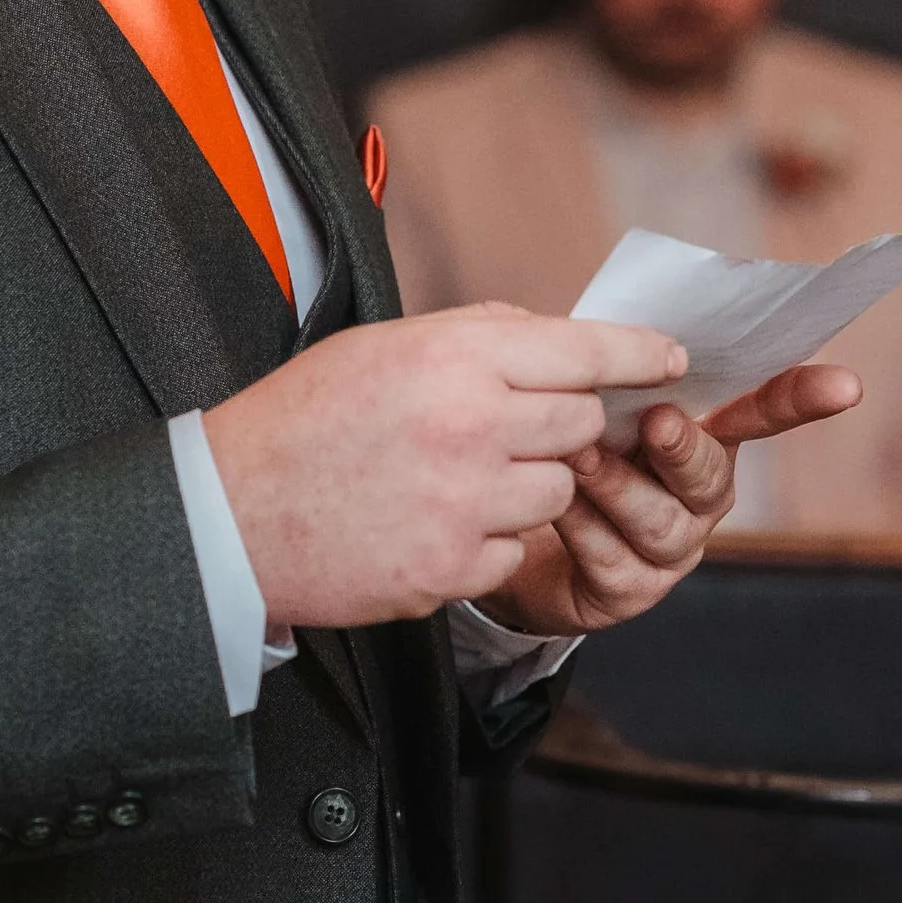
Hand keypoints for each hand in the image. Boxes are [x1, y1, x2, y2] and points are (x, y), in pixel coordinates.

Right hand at [202, 307, 688, 631]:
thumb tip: (549, 335)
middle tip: (508, 430)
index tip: (669, 358)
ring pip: (557, 491)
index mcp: (453, 357)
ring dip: (524, 487)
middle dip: (561, 427)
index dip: (636, 353)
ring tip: (454, 480)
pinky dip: (487, 540)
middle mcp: (471, 425)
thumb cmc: (300, 422)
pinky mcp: (454, 567)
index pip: (582, 349)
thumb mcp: (380, 346)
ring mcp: (466, 502)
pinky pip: (517, 549)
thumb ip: (472, 337)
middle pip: (582, 423)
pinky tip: (431, 523)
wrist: (232, 516)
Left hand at [473, 359, 864, 638]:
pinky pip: (612, 557)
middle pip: (710, 474)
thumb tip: (598, 330)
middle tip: (658, 421)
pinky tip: (556, 503)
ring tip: (580, 458)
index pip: (763, 411)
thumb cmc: (559, 446)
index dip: (803, 398)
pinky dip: (581, 526)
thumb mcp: (581, 396)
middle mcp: (700, 495)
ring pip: (659, 520)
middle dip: (685, 448)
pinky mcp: (630, 590)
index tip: (847, 385)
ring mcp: (671, 547)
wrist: (512, 526)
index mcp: (704, 435)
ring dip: (619, 486)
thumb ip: (605, 366)